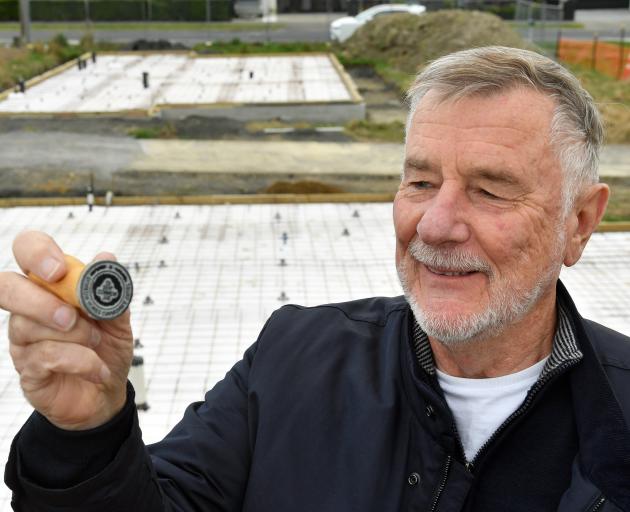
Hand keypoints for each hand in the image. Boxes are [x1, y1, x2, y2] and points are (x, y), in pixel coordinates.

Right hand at [0, 231, 132, 429]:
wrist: (109, 391)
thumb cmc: (107, 348)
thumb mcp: (118, 318)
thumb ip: (111, 291)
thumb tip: (106, 258)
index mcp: (52, 285)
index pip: (27, 250)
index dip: (36, 252)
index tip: (58, 270)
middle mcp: (29, 308)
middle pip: (6, 287)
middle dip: (37, 299)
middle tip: (70, 316)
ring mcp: (24, 339)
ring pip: (28, 326)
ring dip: (74, 335)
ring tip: (97, 342)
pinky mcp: (27, 369)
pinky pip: (44, 357)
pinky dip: (80, 360)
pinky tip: (97, 368)